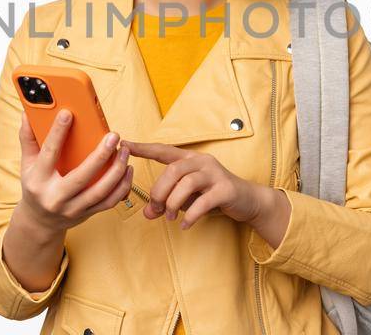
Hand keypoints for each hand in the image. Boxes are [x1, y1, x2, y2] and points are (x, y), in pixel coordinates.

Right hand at [12, 109, 133, 234]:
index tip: (68, 113)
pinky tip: (128, 169)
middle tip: (113, 136)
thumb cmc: (35, 186)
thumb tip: (27, 113)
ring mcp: (72, 208)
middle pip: (81, 176)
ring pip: (100, 191)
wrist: (39, 221)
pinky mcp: (87, 214)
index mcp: (38, 181)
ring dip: (117, 171)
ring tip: (125, 150)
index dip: (57, 133)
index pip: (48, 154)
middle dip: (100, 156)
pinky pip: (109, 202)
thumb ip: (28, 139)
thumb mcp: (27, 164)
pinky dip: (122, 186)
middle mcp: (55, 197)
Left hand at [124, 141, 280, 231]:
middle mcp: (202, 161)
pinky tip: (185, 225)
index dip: (143, 148)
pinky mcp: (226, 189)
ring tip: (169, 217)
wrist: (247, 200)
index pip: (163, 150)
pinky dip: (190, 215)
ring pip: (186, 183)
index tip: (124, 145)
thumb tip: (147, 214)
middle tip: (155, 209)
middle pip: (173, 170)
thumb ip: (165, 203)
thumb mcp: (185, 199)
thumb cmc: (211, 196)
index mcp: (190, 159)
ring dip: (173, 203)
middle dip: (159, 191)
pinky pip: (203, 202)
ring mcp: (215, 174)